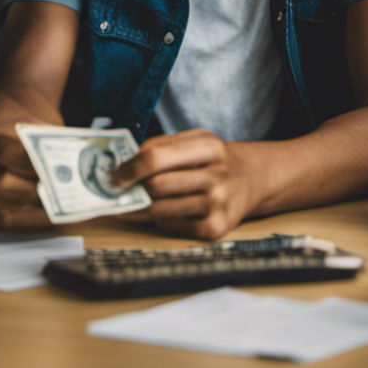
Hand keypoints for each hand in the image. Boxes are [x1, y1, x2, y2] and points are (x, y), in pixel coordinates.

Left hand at [113, 129, 259, 239]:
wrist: (251, 179)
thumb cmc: (214, 160)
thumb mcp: (195, 140)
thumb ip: (161, 146)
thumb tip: (125, 165)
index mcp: (208, 147)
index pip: (156, 156)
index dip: (130, 168)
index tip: (116, 175)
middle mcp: (217, 175)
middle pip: (156, 186)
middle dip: (134, 190)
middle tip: (122, 192)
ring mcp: (218, 203)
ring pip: (161, 209)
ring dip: (144, 207)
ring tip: (140, 201)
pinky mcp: (216, 228)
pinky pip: (172, 227)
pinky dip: (161, 220)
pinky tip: (165, 212)